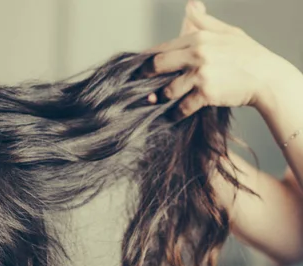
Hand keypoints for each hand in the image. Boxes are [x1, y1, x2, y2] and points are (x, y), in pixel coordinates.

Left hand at [144, 0, 296, 118]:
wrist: (267, 78)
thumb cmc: (248, 55)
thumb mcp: (227, 32)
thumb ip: (204, 21)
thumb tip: (190, 5)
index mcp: (199, 38)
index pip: (163, 47)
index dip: (148, 59)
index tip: (139, 68)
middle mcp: (197, 54)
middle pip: (158, 65)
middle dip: (146, 76)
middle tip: (137, 85)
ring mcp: (201, 74)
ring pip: (168, 89)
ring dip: (159, 97)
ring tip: (153, 101)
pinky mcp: (206, 93)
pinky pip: (182, 106)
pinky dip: (176, 113)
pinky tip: (171, 115)